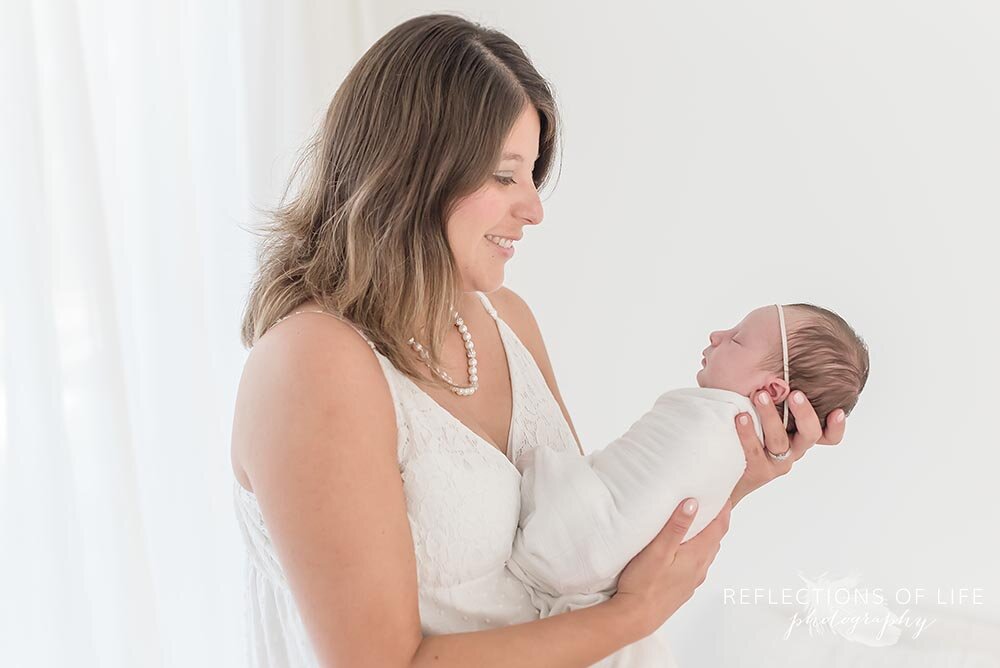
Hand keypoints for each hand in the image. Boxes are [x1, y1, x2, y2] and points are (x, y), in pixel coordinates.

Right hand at [611, 497, 731, 637]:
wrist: (635, 617)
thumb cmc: (644, 584)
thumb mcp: (658, 551)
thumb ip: (675, 527)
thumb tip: (693, 503)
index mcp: (697, 556)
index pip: (719, 527)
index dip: (724, 508)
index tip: (723, 492)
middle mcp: (699, 568)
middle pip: (715, 538)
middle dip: (716, 519)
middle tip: (710, 501)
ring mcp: (692, 579)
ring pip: (706, 552)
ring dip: (706, 535)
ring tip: (696, 520)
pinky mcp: (682, 587)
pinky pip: (696, 563)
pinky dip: (696, 549)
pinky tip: (682, 548)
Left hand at [730, 389, 846, 506]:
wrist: (725, 472)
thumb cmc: (743, 431)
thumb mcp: (759, 408)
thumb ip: (763, 385)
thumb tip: (749, 347)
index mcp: (799, 436)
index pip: (827, 435)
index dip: (836, 426)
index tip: (838, 410)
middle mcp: (793, 450)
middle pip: (810, 434)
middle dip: (804, 412)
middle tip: (795, 393)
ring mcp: (776, 462)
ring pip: (780, 441)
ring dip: (771, 416)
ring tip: (759, 395)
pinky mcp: (758, 471)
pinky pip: (755, 451)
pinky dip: (749, 433)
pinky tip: (741, 416)